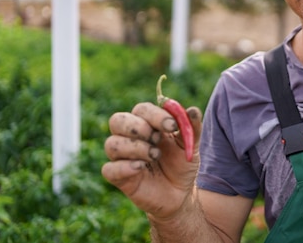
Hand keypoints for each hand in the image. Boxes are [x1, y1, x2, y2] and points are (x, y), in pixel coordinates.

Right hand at [101, 102, 202, 218]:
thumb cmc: (182, 164)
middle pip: (117, 120)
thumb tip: (193, 110)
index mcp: (147, 124)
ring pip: (112, 144)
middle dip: (138, 127)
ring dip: (135, 148)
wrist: (181, 193)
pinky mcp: (119, 177)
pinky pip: (109, 169)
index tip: (172, 126)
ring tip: (155, 156)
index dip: (155, 115)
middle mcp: (130, 137)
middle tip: (157, 139)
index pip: (141, 109)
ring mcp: (122, 157)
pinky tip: (141, 167)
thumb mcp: (191, 145)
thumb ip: (192, 128)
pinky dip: (124, 167)